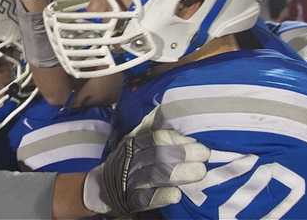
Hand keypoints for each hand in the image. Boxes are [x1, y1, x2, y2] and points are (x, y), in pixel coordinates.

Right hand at [83, 129, 209, 216]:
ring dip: (177, 174)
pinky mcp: (130, 200)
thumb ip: (150, 126)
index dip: (176, 139)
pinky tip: (177, 195)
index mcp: (133, 143)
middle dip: (182, 154)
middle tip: (204, 155)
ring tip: (200, 172)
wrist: (102, 186)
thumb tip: (165, 107)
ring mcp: (129, 181)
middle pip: (156, 156)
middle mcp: (130, 160)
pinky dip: (161, 197)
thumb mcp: (134, 139)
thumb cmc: (127, 160)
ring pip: (153, 176)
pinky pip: (144, 199)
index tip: (197, 142)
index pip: (154, 138)